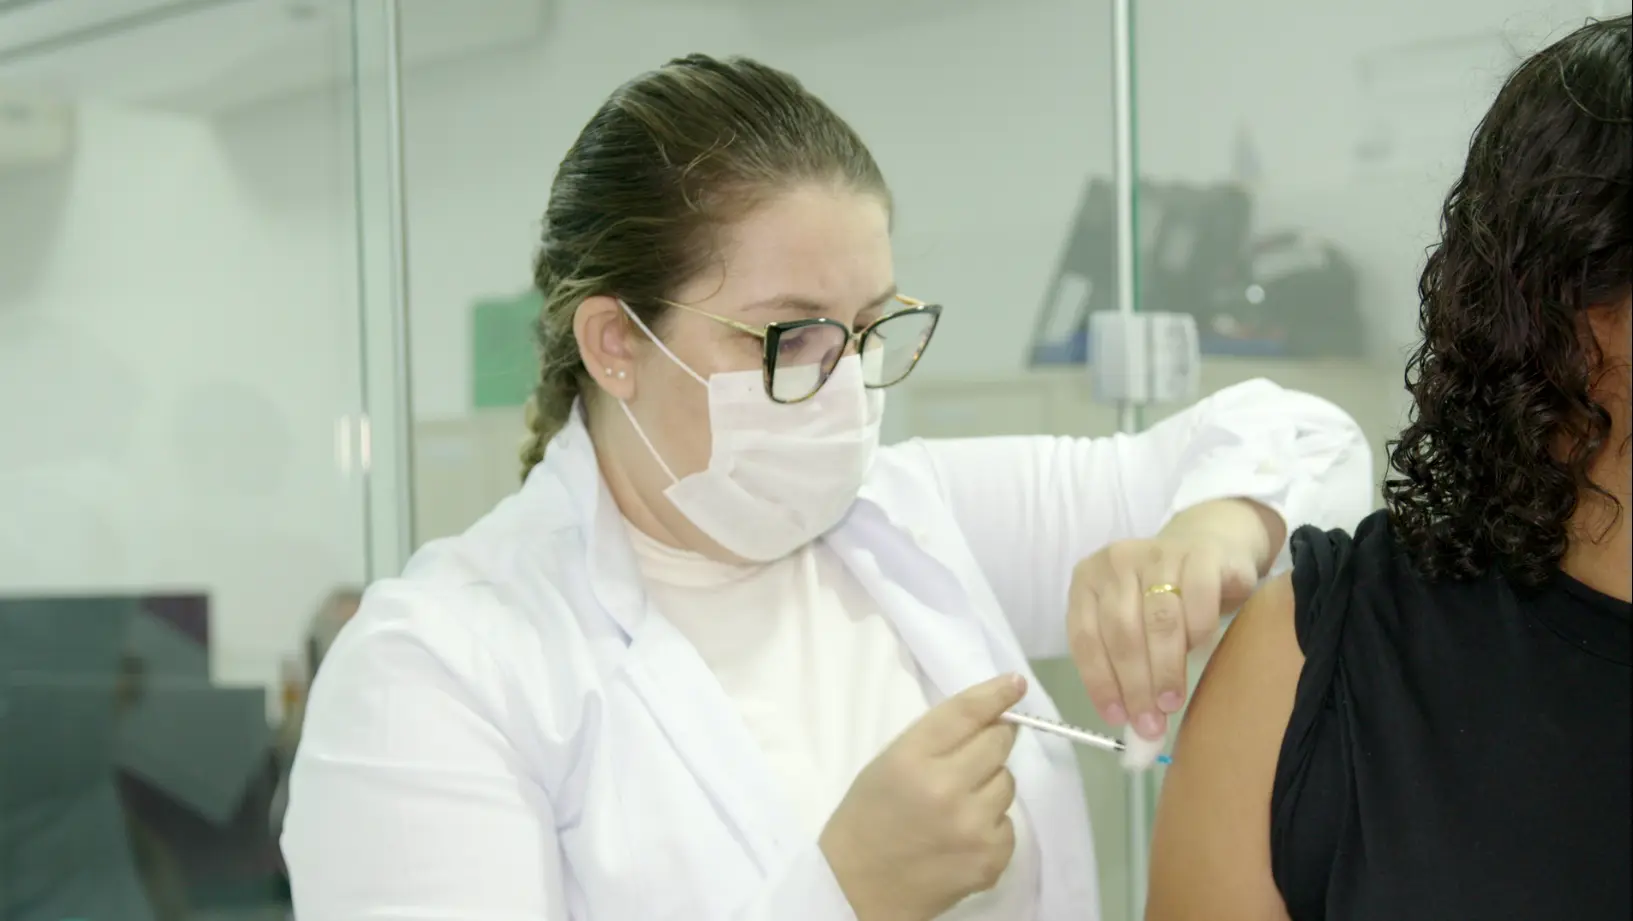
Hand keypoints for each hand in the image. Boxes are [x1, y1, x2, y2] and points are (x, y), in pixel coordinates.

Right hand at [819, 674, 1025, 920]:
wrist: (857, 889)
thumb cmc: (868, 817)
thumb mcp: (890, 763)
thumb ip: (937, 739)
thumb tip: (992, 715)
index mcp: (912, 758)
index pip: (966, 713)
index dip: (996, 694)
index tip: (1015, 684)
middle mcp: (946, 787)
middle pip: (999, 742)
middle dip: (993, 740)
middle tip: (974, 755)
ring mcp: (973, 826)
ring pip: (1008, 782)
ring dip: (991, 785)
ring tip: (959, 805)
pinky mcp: (991, 858)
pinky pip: (1010, 824)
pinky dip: (992, 825)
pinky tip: (963, 836)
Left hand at [1066, 534, 1260, 741]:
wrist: (1210, 546)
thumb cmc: (1164, 597)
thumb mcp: (1132, 623)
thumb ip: (1123, 662)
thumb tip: (1130, 723)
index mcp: (1087, 581)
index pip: (1085, 638)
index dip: (1100, 682)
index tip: (1117, 719)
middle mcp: (1116, 562)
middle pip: (1121, 633)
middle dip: (1135, 685)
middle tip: (1150, 723)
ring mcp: (1156, 553)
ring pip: (1157, 621)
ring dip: (1165, 669)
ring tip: (1171, 702)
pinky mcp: (1199, 554)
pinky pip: (1197, 601)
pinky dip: (1198, 633)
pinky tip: (1200, 654)